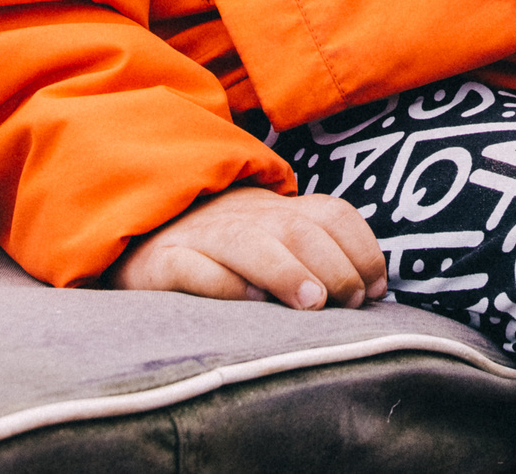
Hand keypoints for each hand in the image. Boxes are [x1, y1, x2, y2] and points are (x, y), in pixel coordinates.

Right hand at [107, 186, 387, 309]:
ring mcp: (200, 237)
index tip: (376, 289)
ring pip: (249, 243)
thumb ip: (317, 257)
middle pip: (297, 228)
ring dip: (288, 271)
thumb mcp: (272, 243)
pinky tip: (248, 301)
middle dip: (334, 264)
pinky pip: (191, 267)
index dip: (361, 248)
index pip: (331, 214)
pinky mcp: (159, 263)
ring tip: (313, 304)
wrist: (138, 238)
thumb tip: (370, 292)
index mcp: (276, 211)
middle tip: (350, 301)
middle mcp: (242, 217)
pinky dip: (223, 283)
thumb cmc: (222, 253)